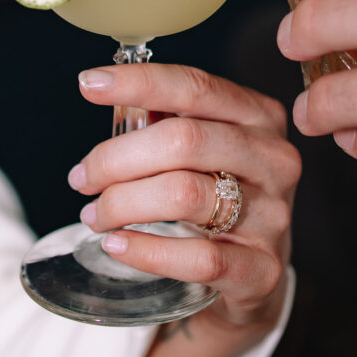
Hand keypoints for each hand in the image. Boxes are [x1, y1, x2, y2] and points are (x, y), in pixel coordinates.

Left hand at [69, 63, 300, 356]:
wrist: (256, 274)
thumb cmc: (219, 195)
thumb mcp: (205, 150)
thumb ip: (166, 122)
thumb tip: (110, 97)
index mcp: (259, 116)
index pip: (196, 87)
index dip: (139, 82)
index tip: (89, 83)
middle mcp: (274, 159)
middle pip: (183, 140)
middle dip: (116, 158)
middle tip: (82, 178)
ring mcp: (273, 215)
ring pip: (184, 194)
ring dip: (123, 203)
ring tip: (95, 215)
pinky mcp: (263, 269)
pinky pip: (198, 257)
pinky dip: (146, 251)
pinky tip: (117, 245)